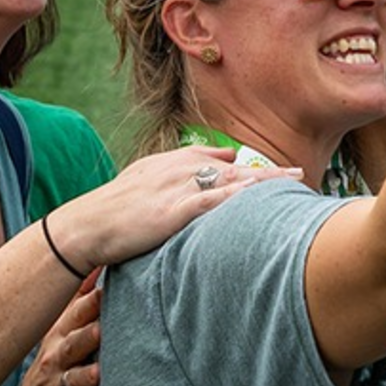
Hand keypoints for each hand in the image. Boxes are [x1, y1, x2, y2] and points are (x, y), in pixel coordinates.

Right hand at [18, 279, 103, 385]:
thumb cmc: (58, 358)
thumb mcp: (63, 327)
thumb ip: (80, 297)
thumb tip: (98, 264)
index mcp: (61, 333)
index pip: (76, 314)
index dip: (91, 301)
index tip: (107, 288)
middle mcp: (57, 357)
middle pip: (73, 343)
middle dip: (87, 334)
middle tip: (102, 328)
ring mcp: (58, 384)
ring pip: (74, 379)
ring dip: (87, 375)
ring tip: (99, 373)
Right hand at [60, 146, 300, 267]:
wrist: (85, 225)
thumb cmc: (114, 209)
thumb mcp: (146, 181)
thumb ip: (179, 174)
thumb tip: (213, 168)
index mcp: (174, 162)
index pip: (223, 159)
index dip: (252, 167)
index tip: (280, 173)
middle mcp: (179, 168)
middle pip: (234, 167)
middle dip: (268, 172)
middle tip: (301, 175)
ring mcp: (175, 188)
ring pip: (228, 180)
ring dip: (262, 182)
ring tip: (293, 182)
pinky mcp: (171, 210)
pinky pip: (208, 201)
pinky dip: (233, 196)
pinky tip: (254, 196)